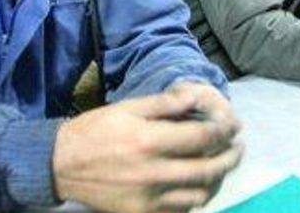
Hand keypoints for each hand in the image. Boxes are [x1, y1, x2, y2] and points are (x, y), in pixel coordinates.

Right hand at [52, 83, 242, 212]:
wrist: (61, 165)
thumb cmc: (96, 130)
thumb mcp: (128, 108)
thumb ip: (164, 104)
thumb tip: (196, 96)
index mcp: (150, 141)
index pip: (202, 137)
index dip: (224, 130)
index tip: (234, 125)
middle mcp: (154, 172)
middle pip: (208, 168)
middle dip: (230, 157)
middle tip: (238, 147)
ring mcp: (149, 198)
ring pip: (199, 194)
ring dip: (217, 180)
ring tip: (223, 167)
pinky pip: (181, 210)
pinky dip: (195, 198)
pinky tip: (198, 185)